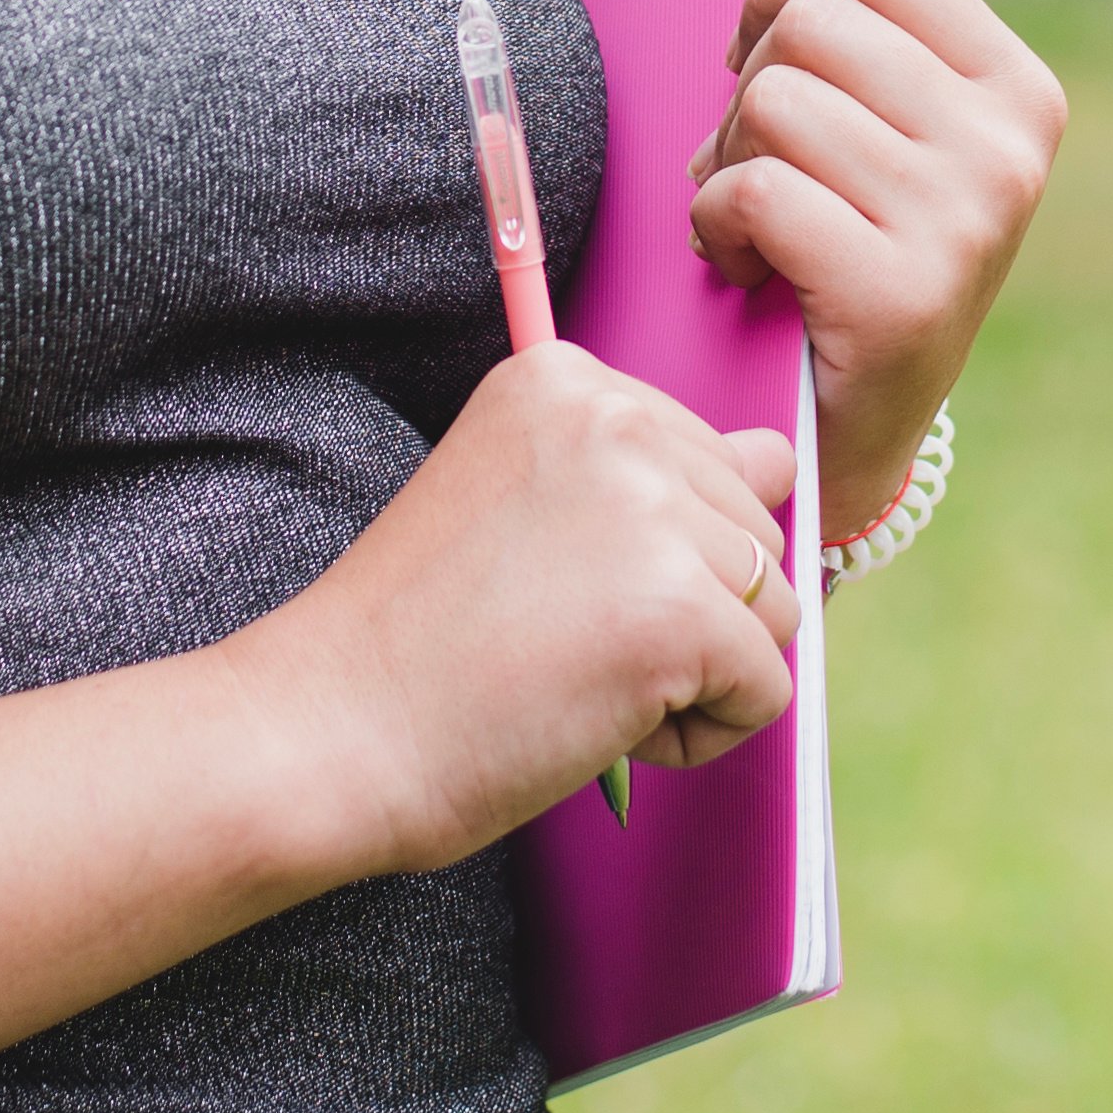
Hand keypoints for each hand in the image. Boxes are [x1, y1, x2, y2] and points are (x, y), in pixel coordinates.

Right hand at [234, 343, 802, 874]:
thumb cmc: (418, 639)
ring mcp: (651, 510)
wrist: (328, 730)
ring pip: (775, 607)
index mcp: (566, 377)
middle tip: (556, 641)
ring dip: (696, 670)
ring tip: (578, 678)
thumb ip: (646, 471)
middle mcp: (617, 419)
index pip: (712, 455)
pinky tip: (598, 722)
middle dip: (684, 608)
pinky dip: (698, 734)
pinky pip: (766, 689)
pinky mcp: (678, 612)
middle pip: (755, 527)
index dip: (652, 551)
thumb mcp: (525, 500)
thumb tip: (783, 460)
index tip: (548, 581)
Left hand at [690, 0, 1062, 547]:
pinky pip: (759, 190)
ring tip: (762, 227)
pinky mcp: (905, 294)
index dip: (779, 8)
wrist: (845, 431)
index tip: (782, 78)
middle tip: (768, 169)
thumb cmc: (853, 238)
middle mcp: (1014, 147)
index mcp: (1018, 85)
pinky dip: (720, 228)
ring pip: (772, 102)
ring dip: (727, 167)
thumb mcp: (887, 99)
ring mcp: (970, 221)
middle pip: (808, 21)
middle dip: (748, 91)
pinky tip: (751, 271)